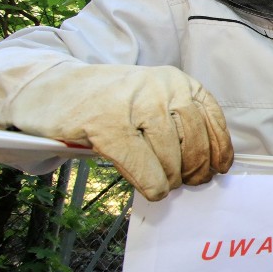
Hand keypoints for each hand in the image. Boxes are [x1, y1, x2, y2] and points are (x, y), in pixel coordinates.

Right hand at [9, 63, 233, 200]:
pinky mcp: (106, 123)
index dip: (218, 149)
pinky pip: (141, 163)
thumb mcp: (153, 101)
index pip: (211, 118)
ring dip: (170, 179)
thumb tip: (207, 163)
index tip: (219, 169)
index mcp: (177, 81)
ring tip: (164, 184)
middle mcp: (162, 87)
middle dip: (194, 169)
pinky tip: (152, 190)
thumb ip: (179, 122)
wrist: (53, 90)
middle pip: (193, 141)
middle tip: (188, 182)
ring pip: (169, 156)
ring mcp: (134, 103)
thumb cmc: (109, 104)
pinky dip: (150, 182)